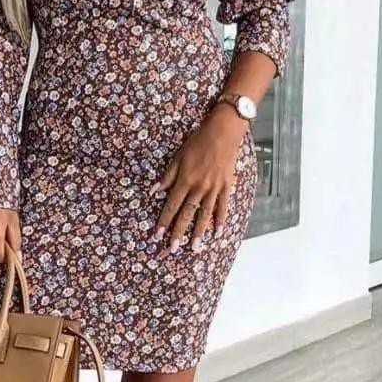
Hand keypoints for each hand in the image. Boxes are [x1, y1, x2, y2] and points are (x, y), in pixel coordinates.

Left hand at [153, 106, 246, 250]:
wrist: (223, 133)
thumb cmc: (198, 142)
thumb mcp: (178, 156)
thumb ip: (168, 176)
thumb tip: (154, 191)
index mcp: (185, 180)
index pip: (172, 205)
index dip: (164, 221)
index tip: (157, 234)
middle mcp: (199, 188)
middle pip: (187, 214)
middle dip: (179, 232)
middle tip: (173, 248)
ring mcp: (214, 189)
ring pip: (205, 215)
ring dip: (198, 232)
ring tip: (194, 247)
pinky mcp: (226, 186)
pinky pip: (223, 207)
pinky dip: (220, 220)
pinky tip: (217, 233)